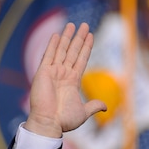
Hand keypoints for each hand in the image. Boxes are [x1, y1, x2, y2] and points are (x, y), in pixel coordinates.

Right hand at [25, 22, 107, 137]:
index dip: (86, 48)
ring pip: (62, 50)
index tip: (91, 35)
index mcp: (72, 81)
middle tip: (85, 25)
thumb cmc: (64, 120)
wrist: (49, 123)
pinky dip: (53, 45)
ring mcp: (53, 72)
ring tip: (73, 25)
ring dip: (67, 37)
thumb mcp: (83, 112)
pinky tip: (57, 35)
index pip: (81, 60)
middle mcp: (63, 74)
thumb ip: (94, 106)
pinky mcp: (43, 72)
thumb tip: (105, 106)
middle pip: (73, 51)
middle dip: (79, 38)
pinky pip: (48, 55)